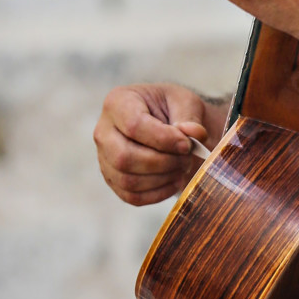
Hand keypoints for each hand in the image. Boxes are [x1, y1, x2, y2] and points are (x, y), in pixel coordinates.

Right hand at [93, 83, 226, 205]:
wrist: (168, 121)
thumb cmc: (173, 107)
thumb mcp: (184, 102)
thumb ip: (190, 118)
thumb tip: (195, 134)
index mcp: (118, 102)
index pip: (134, 125)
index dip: (163, 139)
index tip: (187, 144)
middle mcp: (104, 130)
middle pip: (124, 157)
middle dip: (162, 163)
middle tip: (186, 158)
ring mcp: (104, 157)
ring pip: (127, 180)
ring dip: (162, 179)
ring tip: (183, 167)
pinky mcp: (113, 179)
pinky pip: (131, 196)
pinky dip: (157, 194)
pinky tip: (175, 181)